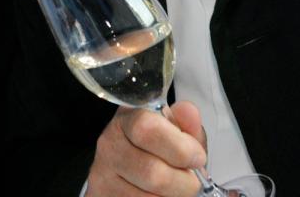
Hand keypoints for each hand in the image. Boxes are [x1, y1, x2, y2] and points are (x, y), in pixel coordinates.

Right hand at [86, 101, 207, 196]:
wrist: (130, 171)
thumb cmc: (157, 149)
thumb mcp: (175, 132)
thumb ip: (186, 124)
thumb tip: (188, 112)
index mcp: (128, 119)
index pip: (147, 129)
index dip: (180, 147)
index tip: (197, 157)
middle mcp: (110, 145)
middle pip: (152, 172)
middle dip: (184, 182)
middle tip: (191, 181)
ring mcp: (103, 174)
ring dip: (172, 196)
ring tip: (176, 189)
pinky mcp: (102, 195)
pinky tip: (160, 195)